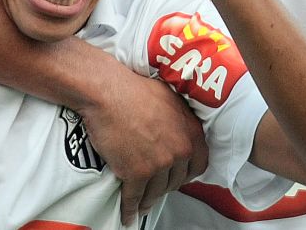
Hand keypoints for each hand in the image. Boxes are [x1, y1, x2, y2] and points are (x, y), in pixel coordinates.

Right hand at [80, 66, 208, 224]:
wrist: (107, 92)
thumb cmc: (134, 89)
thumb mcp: (169, 98)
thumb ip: (179, 120)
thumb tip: (178, 129)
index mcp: (191, 133)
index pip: (199, 165)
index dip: (187, 172)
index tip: (177, 176)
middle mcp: (180, 151)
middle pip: (176, 181)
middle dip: (166, 185)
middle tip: (156, 185)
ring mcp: (158, 164)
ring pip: (156, 192)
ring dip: (148, 200)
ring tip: (142, 205)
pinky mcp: (136, 174)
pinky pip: (134, 197)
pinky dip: (130, 209)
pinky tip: (128, 215)